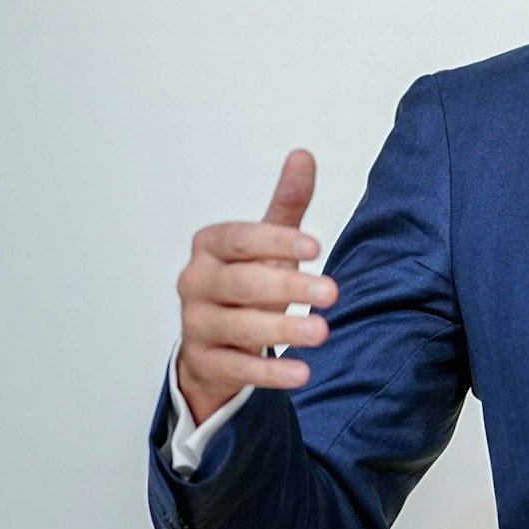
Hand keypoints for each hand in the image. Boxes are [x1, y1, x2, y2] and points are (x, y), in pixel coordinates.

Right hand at [174, 150, 338, 424]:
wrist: (214, 339)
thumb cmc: (246, 281)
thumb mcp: (266, 242)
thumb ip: (286, 204)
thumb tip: (303, 155)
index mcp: (210, 247)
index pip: (240, 239)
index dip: (276, 242)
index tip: (316, 247)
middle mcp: (196, 284)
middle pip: (241, 284)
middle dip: (287, 288)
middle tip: (332, 292)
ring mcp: (196, 325)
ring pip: (239, 327)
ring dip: (283, 331)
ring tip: (323, 332)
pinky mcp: (206, 363)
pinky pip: (238, 368)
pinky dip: (270, 373)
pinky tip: (303, 372)